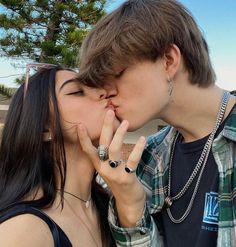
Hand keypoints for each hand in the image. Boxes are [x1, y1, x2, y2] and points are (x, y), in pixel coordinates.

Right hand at [77, 109, 146, 226]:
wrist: (128, 202)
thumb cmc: (119, 180)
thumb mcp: (110, 167)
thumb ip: (108, 154)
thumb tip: (110, 135)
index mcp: (99, 165)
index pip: (87, 150)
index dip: (83, 138)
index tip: (80, 125)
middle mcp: (104, 168)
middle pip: (102, 144)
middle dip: (106, 127)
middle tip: (110, 112)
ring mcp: (114, 173)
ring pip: (114, 150)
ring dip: (120, 135)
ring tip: (125, 122)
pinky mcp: (127, 178)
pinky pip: (132, 161)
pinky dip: (137, 149)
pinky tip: (142, 139)